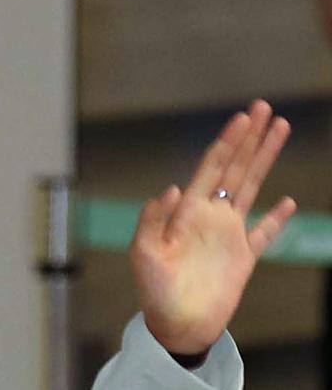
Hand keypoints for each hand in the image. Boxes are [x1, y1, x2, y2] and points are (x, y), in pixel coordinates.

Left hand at [129, 100, 296, 353]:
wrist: (175, 324)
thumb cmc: (153, 289)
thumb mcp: (142, 252)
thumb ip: (153, 219)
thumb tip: (172, 189)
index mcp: (189, 210)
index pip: (212, 166)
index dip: (228, 141)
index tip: (243, 117)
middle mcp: (211, 215)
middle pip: (235, 167)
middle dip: (250, 137)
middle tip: (264, 107)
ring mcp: (229, 234)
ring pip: (252, 187)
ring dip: (264, 159)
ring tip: (280, 131)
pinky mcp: (244, 258)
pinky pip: (265, 233)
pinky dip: (277, 218)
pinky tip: (288, 201)